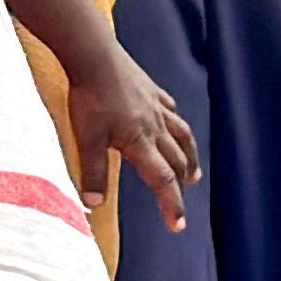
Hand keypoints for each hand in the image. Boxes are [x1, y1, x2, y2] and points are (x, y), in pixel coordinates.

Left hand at [70, 49, 199, 233]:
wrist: (94, 55)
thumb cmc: (89, 97)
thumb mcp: (87, 139)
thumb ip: (94, 172)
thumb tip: (94, 204)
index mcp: (140, 142)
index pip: (163, 181)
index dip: (173, 205)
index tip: (178, 225)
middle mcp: (155, 126)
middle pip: (177, 161)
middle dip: (182, 185)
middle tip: (183, 201)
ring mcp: (156, 106)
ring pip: (182, 136)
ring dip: (190, 158)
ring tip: (194, 172)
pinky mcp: (151, 90)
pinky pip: (171, 111)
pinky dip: (176, 125)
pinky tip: (174, 126)